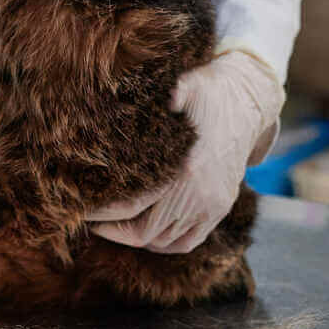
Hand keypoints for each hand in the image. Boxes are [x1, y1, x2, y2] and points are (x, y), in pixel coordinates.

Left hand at [85, 50, 283, 253]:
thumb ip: (161, 94)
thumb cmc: (208, 92)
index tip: (81, 208)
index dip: (103, 215)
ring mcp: (212, 206)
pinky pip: (187, 242)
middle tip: (91, 219)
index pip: (132, 208)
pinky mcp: (219, 209)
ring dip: (136, 238)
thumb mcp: (184, 85)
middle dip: (113, 231)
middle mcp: (200, 195)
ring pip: (165, 242)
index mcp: (185, 170)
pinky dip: (163, 243)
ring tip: (111, 224)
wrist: (247, 102)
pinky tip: (144, 231)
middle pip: (145, 233)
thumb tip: (125, 84)